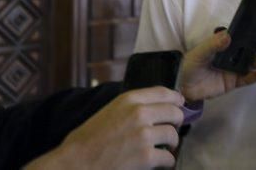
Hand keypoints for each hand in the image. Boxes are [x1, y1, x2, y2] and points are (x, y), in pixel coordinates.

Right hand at [25, 87, 183, 169]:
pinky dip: (166, 162)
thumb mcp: (109, 111)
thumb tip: (152, 108)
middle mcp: (140, 113)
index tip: (180, 104)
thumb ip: (131, 107)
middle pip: (175, 113)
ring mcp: (144, 135)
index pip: (164, 92)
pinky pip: (168, 158)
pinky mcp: (146, 157)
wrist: (75, 163)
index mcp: (129, 99)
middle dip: (176, 123)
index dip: (176, 99)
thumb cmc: (88, 140)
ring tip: (165, 149)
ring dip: (171, 144)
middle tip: (172, 130)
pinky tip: (160, 163)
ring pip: (174, 136)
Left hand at [178, 29, 255, 101]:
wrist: (183, 86)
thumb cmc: (190, 63)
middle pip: (253, 47)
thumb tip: (228, 36)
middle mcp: (234, 53)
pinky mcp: (235, 81)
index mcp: (226, 42)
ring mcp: (236, 67)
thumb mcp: (200, 52)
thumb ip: (213, 45)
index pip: (244, 33)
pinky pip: (249, 78)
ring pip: (254, 62)